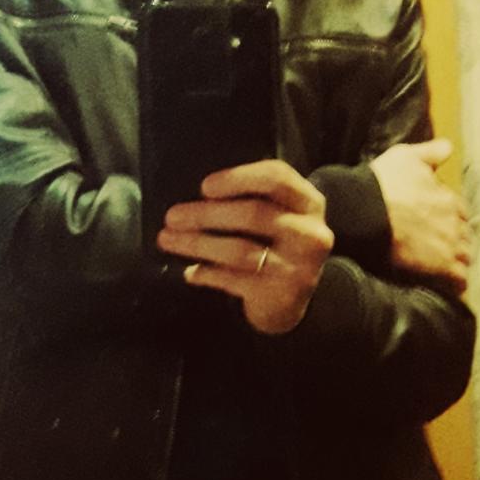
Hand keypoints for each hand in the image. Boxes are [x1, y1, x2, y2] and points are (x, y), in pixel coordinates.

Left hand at [156, 160, 333, 334]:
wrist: (292, 301)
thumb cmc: (276, 246)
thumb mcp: (278, 216)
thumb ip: (252, 198)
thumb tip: (197, 195)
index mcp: (309, 203)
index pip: (278, 178)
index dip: (239, 178)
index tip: (204, 186)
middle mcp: (310, 232)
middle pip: (254, 214)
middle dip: (206, 214)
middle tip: (172, 216)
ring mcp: (299, 266)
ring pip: (240, 250)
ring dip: (198, 243)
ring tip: (168, 240)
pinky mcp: (282, 294)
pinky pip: (235, 279)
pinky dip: (207, 274)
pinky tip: (189, 272)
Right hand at [369, 138, 470, 290]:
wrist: (364, 211)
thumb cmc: (382, 182)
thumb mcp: (406, 157)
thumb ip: (430, 153)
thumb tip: (448, 148)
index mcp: (449, 198)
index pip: (461, 211)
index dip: (451, 217)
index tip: (440, 222)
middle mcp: (454, 222)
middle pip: (464, 235)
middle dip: (456, 239)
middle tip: (441, 245)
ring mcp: (449, 245)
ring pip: (465, 257)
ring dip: (458, 260)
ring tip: (447, 266)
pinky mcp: (440, 267)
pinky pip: (459, 279)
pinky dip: (457, 283)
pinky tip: (452, 286)